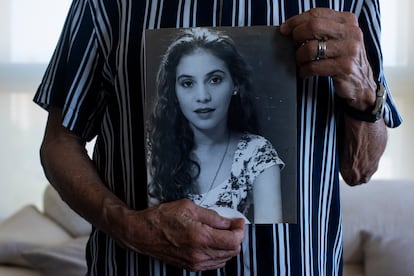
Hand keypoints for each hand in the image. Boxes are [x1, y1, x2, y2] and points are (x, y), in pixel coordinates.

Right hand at [107, 199, 244, 270]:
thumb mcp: (188, 207)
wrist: (141, 233)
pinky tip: (213, 242)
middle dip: (236, 236)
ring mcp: (195, 262)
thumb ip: (211, 216)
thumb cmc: (159, 218)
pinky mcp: (190, 266)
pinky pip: (213, 264)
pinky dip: (219, 253)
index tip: (238, 221)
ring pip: (224, 258)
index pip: (233, 240)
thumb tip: (228, 221)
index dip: (240, 229)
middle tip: (232, 225)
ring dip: (228, 245)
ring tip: (222, 232)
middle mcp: (199, 253)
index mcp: (200, 237)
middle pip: (232, 250)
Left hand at [280, 8, 376, 110]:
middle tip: (293, 46)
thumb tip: (291, 28)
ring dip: (299, 56)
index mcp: (348, 21)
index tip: (285, 29)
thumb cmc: (344, 60)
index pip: (317, 14)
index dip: (296, 20)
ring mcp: (349, 50)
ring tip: (301, 62)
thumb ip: (322, 29)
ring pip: (311, 48)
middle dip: (296, 36)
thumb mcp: (338, 39)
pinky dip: (304, 70)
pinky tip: (305, 72)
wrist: (362, 84)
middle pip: (313, 26)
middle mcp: (351, 33)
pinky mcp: (344, 67)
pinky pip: (314, 66)